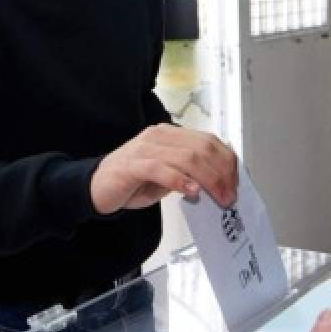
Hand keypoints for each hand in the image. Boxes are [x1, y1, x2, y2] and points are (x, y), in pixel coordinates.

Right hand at [89, 124, 237, 214]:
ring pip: (187, 158)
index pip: (208, 141)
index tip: (235, 183)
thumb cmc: (131, 182)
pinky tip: (192, 192)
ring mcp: (145, 148)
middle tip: (229, 195)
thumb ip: (188, 172)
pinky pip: (161, 169)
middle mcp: (158, 136)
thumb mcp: (167, 174)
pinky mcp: (132, 165)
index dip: (226, 161)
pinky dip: (180, 181)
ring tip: (217, 197)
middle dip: (222, 173)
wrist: (95, 187)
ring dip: (208, 180)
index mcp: (169, 134)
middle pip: (202, 148)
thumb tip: (218, 181)